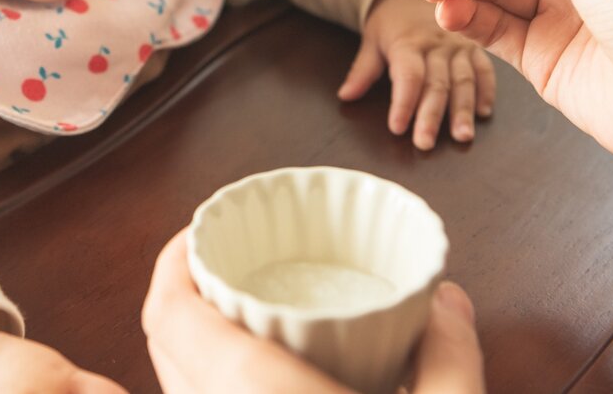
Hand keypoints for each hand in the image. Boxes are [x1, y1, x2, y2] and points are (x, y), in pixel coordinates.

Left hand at [143, 229, 485, 393]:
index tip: (195, 233)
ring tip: (235, 314)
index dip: (170, 264)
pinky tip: (252, 376)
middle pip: (160, 347)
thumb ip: (452, 355)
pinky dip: (203, 382)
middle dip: (177, 295)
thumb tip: (447, 299)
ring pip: (175, 385)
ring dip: (186, 343)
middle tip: (216, 264)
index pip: (171, 315)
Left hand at [339, 0, 495, 149]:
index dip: (403, 103)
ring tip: (462, 136)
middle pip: (436, 84)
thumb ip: (362, 70)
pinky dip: (486, 91)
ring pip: (463, 80)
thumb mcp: (373, 37)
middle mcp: (437, 45)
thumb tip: (345, 96)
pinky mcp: (476, 48)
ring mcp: (459, 46)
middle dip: (430, 116)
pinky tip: (484, 113)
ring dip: (462, 110)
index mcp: (408, 42)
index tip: (397, 127)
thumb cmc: (394, 18)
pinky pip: (485, 70)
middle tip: (425, 143)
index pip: (408, 76)